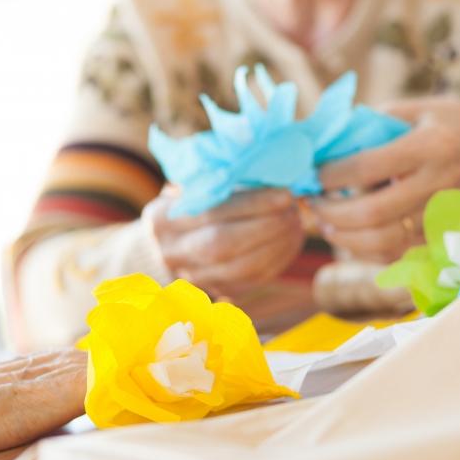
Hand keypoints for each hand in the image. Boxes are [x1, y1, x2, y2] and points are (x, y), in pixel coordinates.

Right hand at [142, 187, 305, 295]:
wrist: (166, 246)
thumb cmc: (186, 205)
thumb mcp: (190, 186)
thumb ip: (216, 179)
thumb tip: (263, 168)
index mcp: (163, 218)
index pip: (210, 213)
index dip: (250, 205)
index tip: (283, 194)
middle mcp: (174, 252)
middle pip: (223, 245)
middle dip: (266, 226)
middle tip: (293, 210)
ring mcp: (195, 277)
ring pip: (242, 268)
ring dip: (277, 245)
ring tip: (296, 222)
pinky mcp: (217, 291)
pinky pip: (254, 280)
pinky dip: (279, 259)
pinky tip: (291, 239)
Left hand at [312, 99, 459, 262]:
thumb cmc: (443, 123)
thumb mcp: (412, 111)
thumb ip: (370, 126)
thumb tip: (319, 143)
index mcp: (429, 146)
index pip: (369, 167)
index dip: (332, 175)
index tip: (310, 174)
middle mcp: (437, 184)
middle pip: (373, 213)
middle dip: (332, 213)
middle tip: (312, 203)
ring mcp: (441, 215)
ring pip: (383, 242)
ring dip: (344, 238)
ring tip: (325, 223)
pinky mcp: (440, 236)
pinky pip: (395, 255)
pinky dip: (364, 250)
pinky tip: (348, 235)